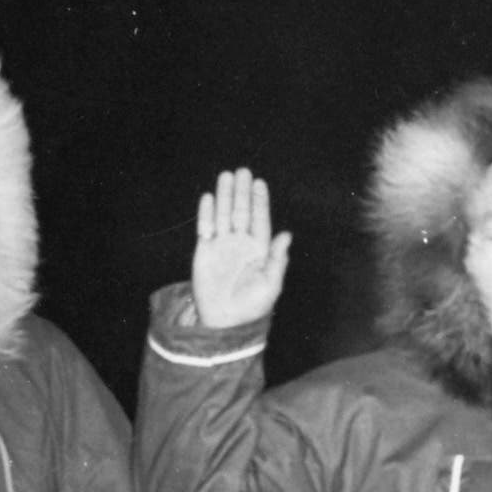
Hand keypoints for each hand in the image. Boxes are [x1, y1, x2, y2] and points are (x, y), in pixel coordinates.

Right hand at [190, 169, 291, 329]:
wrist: (225, 320)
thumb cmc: (252, 306)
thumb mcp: (270, 284)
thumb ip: (278, 259)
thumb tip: (287, 234)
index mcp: (259, 250)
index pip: (259, 220)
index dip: (259, 202)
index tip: (259, 183)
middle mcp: (241, 244)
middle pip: (241, 212)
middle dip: (242, 192)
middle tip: (243, 171)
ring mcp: (222, 246)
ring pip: (224, 215)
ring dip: (225, 196)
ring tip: (227, 176)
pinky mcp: (204, 251)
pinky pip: (206, 227)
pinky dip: (207, 212)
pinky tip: (209, 197)